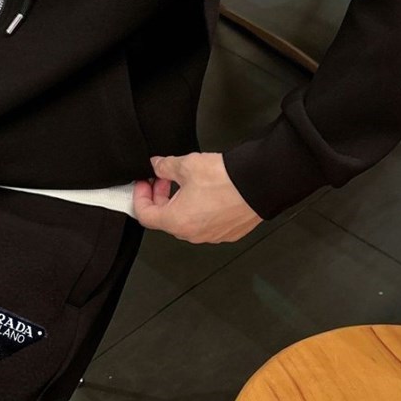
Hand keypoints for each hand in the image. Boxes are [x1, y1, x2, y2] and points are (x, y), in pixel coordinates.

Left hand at [132, 152, 263, 242]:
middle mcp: (193, 234)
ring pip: (187, 221)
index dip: (140, 196)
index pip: (145, 215)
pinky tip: (207, 192)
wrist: (260, 183)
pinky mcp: (229, 232)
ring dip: (181, 203)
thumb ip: (165, 166)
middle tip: (164, 178)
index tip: (144, 183)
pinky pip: (207, 222)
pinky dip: (200, 209)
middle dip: (161, 197)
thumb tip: (158, 166)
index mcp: (177, 221)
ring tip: (187, 183)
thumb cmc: (227, 179)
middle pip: (166, 219)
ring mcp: (212, 235)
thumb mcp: (187, 165)